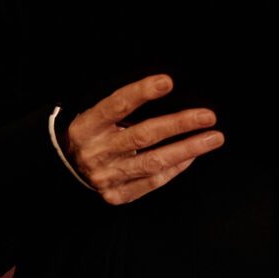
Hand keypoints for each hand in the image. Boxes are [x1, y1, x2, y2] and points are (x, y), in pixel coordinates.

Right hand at [62, 74, 224, 205]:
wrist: (65, 170)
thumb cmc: (93, 136)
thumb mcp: (98, 117)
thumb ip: (125, 108)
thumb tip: (166, 89)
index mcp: (88, 126)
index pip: (117, 105)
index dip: (141, 93)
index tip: (167, 81)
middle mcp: (96, 151)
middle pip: (142, 136)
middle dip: (178, 124)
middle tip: (208, 116)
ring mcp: (106, 176)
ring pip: (152, 162)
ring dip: (187, 149)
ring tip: (213, 138)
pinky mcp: (116, 195)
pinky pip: (152, 181)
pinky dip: (175, 168)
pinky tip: (192, 156)